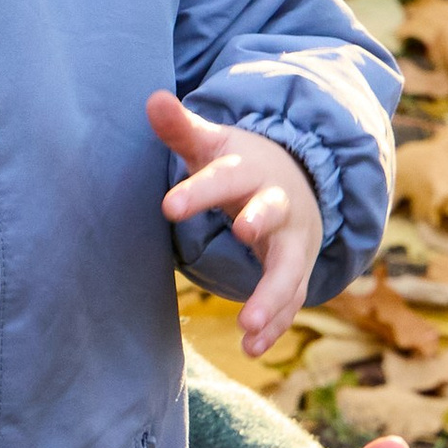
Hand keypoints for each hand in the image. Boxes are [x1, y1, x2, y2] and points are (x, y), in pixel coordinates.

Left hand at [148, 89, 321, 354]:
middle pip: (272, 212)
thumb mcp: (211, 144)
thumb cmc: (238, 164)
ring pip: (288, 268)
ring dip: (272, 297)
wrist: (296, 179)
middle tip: (241, 235)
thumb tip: (151, 98)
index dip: (197, 191)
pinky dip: (275, 324)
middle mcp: (276, 204)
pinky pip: (290, 300)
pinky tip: (251, 350)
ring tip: (248, 327)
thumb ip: (180, 128)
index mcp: (247, 171)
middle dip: (259, 223)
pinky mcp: (296, 270)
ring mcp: (291, 240)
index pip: (222, 176)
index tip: (168, 207)